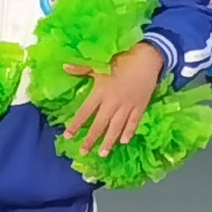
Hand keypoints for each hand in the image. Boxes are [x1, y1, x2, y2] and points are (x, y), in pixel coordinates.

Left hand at [66, 38, 167, 154]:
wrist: (147, 58)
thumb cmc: (121, 60)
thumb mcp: (99, 64)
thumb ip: (81, 68)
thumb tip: (64, 67)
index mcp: (101, 92)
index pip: (85, 112)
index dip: (76, 124)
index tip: (67, 136)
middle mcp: (113, 102)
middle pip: (100, 124)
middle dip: (91, 139)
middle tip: (84, 152)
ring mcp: (128, 105)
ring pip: (117, 126)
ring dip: (109, 140)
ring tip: (103, 153)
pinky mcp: (141, 105)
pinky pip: (134, 121)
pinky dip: (129, 131)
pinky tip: (124, 141)